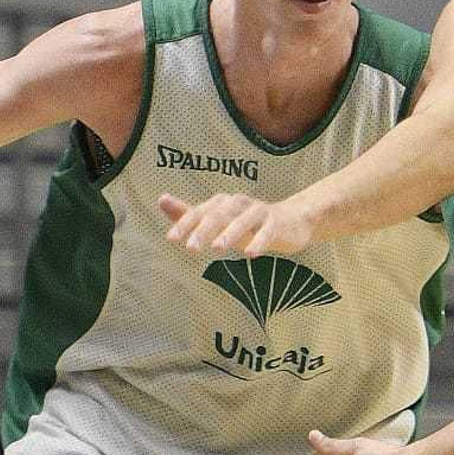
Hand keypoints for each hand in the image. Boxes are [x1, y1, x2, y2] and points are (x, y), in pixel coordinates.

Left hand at [158, 193, 312, 255]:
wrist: (292, 221)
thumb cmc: (248, 225)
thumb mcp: (218, 222)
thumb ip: (189, 214)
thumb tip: (161, 199)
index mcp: (221, 204)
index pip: (199, 213)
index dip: (184, 224)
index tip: (171, 239)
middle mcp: (238, 204)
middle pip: (218, 215)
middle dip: (203, 231)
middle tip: (190, 248)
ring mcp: (259, 212)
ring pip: (242, 220)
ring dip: (230, 233)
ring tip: (218, 248)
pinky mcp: (277, 222)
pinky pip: (268, 231)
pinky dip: (259, 241)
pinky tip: (251, 255)